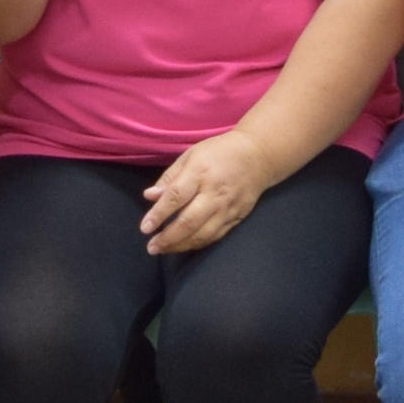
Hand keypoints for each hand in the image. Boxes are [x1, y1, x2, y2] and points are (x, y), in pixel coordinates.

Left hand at [138, 130, 272, 255]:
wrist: (258, 155)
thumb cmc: (218, 152)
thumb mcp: (191, 156)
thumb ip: (170, 178)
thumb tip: (149, 196)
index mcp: (200, 172)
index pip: (176, 197)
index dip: (158, 214)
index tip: (144, 229)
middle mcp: (214, 193)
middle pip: (189, 221)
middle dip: (168, 238)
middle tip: (151, 247)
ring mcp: (227, 208)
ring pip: (202, 234)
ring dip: (181, 245)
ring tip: (164, 250)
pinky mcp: (237, 217)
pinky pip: (215, 236)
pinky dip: (198, 243)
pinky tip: (184, 245)